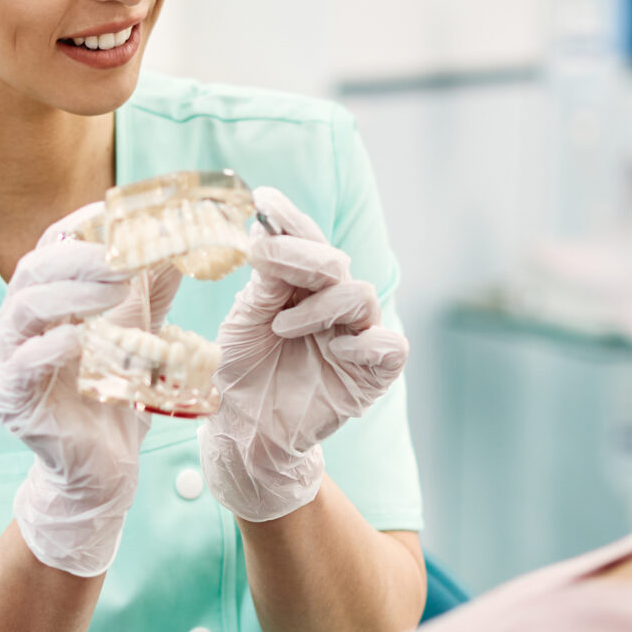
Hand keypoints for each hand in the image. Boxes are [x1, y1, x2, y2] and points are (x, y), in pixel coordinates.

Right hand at [0, 206, 177, 575]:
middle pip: (35, 269)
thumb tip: (180, 240)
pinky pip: (23, 362)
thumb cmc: (115, 395)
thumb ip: (152, 289)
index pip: (53, 246)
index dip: (83, 226)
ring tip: (118, 289)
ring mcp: (6, 359)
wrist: (103, 467)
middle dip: (81, 257)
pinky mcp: (8, 397)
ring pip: (24, 308)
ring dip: (72, 292)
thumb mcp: (140, 332)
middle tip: (125, 255)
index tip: (121, 212)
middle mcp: (17, 322)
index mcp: (43, 300)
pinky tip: (87, 339)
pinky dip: (56, 345)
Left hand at [200, 187, 407, 521]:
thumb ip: (263, 284)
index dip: (290, 220)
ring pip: (361, 296)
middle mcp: (333, 306)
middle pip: (336, 263)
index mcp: (302, 287)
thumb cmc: (242, 374)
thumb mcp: (243, 323)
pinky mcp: (374, 374)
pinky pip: (390, 346)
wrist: (246, 432)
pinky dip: (365, 343)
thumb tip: (266, 233)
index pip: (305, 244)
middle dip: (303, 254)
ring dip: (321, 304)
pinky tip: (335, 351)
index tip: (264, 199)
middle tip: (266, 254)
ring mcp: (356, 337)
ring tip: (282, 326)